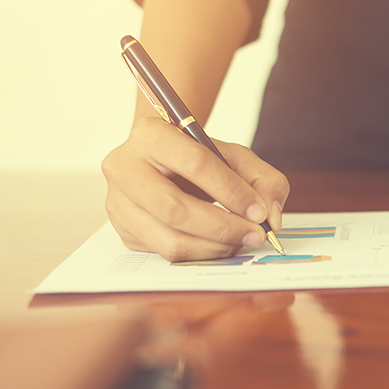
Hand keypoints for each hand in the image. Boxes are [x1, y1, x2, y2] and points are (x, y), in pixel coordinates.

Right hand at [102, 117, 289, 261]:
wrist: (165, 164)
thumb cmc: (202, 159)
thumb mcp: (236, 158)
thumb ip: (264, 180)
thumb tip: (270, 217)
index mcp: (151, 134)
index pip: (195, 163)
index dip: (231, 191)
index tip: (260, 212)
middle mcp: (124, 166)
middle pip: (175, 208)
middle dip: (223, 227)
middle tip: (256, 234)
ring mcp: (118, 202)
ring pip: (169, 238)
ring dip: (215, 247)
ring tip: (242, 241)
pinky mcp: (124, 230)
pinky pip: (165, 253)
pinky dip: (201, 254)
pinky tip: (220, 245)